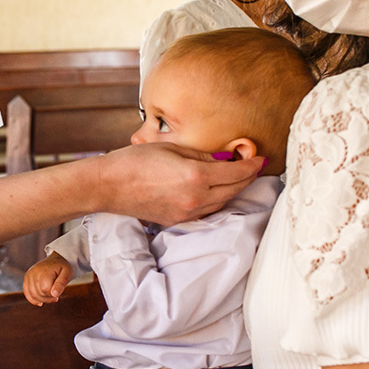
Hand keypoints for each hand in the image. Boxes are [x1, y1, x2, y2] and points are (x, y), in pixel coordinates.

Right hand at [24, 253, 72, 305]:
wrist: (56, 259)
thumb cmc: (63, 267)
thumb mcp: (67, 274)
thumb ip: (61, 284)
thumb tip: (54, 294)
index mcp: (44, 273)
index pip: (45, 291)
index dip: (52, 295)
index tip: (58, 293)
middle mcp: (34, 274)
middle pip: (38, 294)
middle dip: (48, 298)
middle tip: (55, 295)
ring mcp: (28, 275)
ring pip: (32, 295)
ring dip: (42, 299)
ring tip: (49, 296)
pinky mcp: (26, 277)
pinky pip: (26, 292)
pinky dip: (32, 299)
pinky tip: (40, 302)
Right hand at [97, 143, 264, 225]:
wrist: (108, 186)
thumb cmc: (135, 161)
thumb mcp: (172, 148)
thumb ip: (202, 155)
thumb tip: (224, 159)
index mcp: (197, 176)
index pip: (237, 172)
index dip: (252, 164)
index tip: (260, 158)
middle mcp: (196, 198)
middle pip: (234, 190)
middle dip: (247, 177)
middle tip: (254, 167)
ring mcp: (187, 213)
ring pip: (223, 203)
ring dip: (233, 190)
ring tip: (238, 178)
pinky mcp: (178, 220)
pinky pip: (206, 211)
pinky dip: (217, 200)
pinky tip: (216, 190)